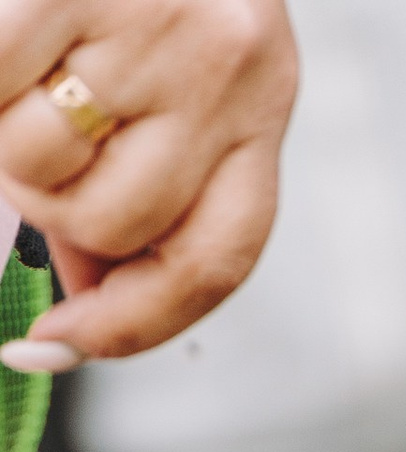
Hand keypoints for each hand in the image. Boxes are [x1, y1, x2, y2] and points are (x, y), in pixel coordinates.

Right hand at [0, 0, 295, 369]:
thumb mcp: (174, 63)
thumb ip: (141, 177)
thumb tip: (81, 289)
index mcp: (261, 97)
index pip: (214, 262)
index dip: (131, 324)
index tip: (50, 347)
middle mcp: (228, 66)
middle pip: (112, 224)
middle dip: (44, 202)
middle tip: (23, 133)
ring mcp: (154, 18)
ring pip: (42, 165)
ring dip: (1, 136)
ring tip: (19, 61)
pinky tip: (5, 32)